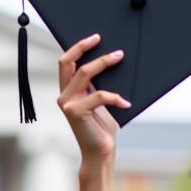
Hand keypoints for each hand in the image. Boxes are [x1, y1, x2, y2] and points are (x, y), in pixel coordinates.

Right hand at [57, 35, 129, 164]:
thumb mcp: (99, 102)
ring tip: (120, 57)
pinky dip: (115, 97)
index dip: (78, 47)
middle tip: (102, 38)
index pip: (66, 63)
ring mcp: (68, 105)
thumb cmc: (102, 128)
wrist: (100, 153)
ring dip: (104, 62)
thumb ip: (96, 86)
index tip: (95, 37)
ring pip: (85, 73)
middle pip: (69, 62)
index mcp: (67, 92)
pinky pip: (99, 95)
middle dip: (85, 47)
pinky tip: (126, 103)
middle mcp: (64, 97)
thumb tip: (110, 62)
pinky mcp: (76, 113)